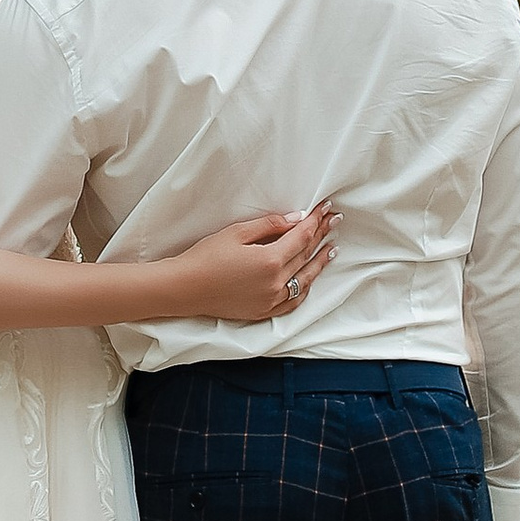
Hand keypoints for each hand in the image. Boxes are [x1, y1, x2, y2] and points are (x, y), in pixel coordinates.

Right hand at [174, 201, 336, 324]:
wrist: (185, 288)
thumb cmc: (206, 257)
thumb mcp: (236, 232)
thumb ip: (269, 225)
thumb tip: (295, 219)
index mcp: (270, 260)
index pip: (302, 237)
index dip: (315, 221)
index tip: (325, 209)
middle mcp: (276, 283)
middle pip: (306, 255)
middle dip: (321, 235)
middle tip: (334, 221)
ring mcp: (272, 300)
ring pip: (305, 280)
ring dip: (319, 263)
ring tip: (331, 249)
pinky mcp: (264, 312)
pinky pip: (293, 301)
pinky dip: (305, 288)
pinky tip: (310, 279)